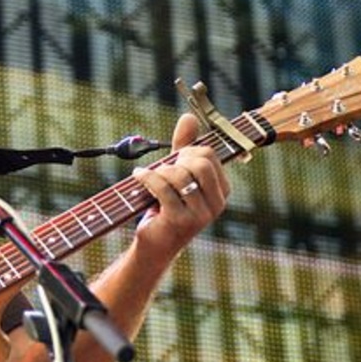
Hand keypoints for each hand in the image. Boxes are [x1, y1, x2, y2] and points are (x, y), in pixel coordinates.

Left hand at [131, 113, 229, 260]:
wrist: (156, 245)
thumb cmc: (167, 206)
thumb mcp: (178, 174)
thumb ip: (184, 146)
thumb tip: (188, 116)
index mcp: (222, 190)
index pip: (210, 154)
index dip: (187, 150)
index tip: (174, 158)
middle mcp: (217, 203)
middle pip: (200, 162)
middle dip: (176, 159)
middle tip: (163, 167)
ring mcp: (201, 214)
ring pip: (180, 175)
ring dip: (159, 171)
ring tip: (148, 176)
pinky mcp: (180, 221)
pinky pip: (163, 188)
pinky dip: (147, 178)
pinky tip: (138, 176)